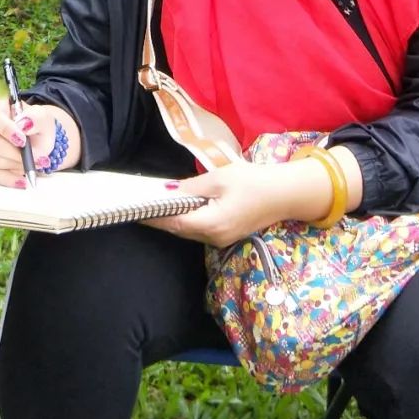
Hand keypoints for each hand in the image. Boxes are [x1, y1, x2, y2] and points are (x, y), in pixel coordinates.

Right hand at [0, 99, 78, 185]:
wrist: (32, 137)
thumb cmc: (34, 124)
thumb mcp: (41, 116)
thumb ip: (36, 117)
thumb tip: (24, 124)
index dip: (5, 129)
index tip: (23, 141)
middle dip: (17, 154)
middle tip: (38, 159)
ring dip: (16, 166)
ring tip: (33, 165)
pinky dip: (8, 178)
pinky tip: (21, 180)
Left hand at [143, 160, 293, 247]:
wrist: (285, 194)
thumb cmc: (253, 182)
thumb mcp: (219, 178)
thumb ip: (192, 187)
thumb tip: (168, 191)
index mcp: (211, 225)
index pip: (173, 223)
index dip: (152, 217)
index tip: (134, 210)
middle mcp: (214, 238)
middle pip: (179, 229)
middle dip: (159, 218)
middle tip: (139, 203)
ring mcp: (221, 239)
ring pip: (189, 231)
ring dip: (172, 219)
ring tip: (153, 203)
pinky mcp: (227, 234)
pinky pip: (200, 229)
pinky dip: (186, 219)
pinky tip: (178, 206)